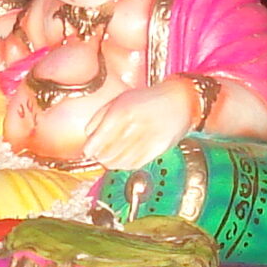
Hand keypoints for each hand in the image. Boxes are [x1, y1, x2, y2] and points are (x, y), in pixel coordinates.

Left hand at [82, 80, 197, 170]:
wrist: (179, 100)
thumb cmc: (146, 100)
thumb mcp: (119, 100)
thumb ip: (99, 117)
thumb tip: (88, 136)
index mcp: (120, 112)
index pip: (96, 142)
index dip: (89, 150)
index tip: (89, 151)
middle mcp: (132, 126)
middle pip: (106, 154)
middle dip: (100, 157)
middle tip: (101, 155)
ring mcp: (145, 138)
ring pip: (119, 162)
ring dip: (112, 163)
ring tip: (112, 158)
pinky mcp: (158, 148)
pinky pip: (135, 164)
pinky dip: (126, 165)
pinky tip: (125, 159)